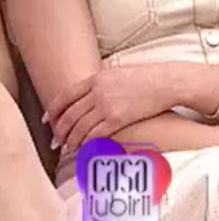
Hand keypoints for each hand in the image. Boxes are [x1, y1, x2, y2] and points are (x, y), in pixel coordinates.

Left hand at [46, 64, 179, 151]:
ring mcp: (107, 105)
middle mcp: (98, 92)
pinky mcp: (118, 118)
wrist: (169, 82)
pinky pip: (95, 134)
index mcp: (97, 78)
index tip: (48, 120)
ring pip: (79, 127)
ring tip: (68, 147)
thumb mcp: (119, 72)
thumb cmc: (149, 77)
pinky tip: (83, 147)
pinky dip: (85, 143)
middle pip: (69, 114)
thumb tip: (90, 94)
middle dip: (60, 130)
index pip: (65, 96)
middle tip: (56, 140)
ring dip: (71, 139)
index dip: (53, 110)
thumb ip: (102, 82)